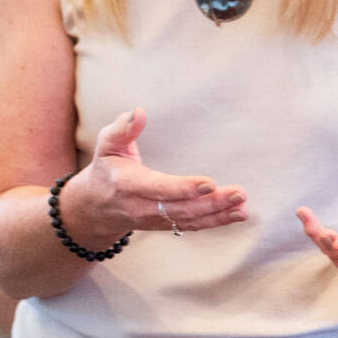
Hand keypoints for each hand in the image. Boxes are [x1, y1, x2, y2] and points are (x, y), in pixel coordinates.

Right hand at [58, 108, 247, 244]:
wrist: (95, 207)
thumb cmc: (106, 167)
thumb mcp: (107, 145)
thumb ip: (122, 129)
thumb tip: (138, 111)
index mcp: (128, 184)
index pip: (159, 188)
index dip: (183, 188)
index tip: (209, 183)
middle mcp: (142, 207)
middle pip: (180, 208)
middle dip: (211, 203)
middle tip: (238, 193)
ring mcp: (154, 220)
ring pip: (189, 220)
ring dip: (218, 214)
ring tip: (241, 205)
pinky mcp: (165, 225)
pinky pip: (191, 226)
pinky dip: (215, 222)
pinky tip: (237, 215)